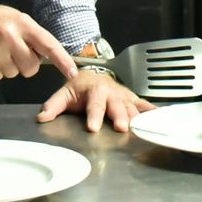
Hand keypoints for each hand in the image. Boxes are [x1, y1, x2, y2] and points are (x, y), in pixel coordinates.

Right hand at [0, 0, 76, 80]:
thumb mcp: (15, 18)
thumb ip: (31, 35)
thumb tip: (47, 56)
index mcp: (22, 24)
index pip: (48, 45)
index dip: (62, 60)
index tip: (72, 72)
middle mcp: (9, 36)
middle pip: (31, 67)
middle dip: (26, 64)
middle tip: (15, 53)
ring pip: (13, 74)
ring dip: (8, 66)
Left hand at [36, 71, 154, 133]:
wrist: (93, 73)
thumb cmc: (79, 88)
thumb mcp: (64, 94)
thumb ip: (53, 106)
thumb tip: (41, 118)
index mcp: (94, 90)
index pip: (94, 105)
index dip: (94, 116)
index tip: (93, 127)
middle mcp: (111, 92)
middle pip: (116, 106)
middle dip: (120, 116)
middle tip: (122, 128)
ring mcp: (124, 95)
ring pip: (132, 106)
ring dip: (137, 117)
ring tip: (142, 128)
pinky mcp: (132, 98)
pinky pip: (144, 104)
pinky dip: (152, 111)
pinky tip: (160, 118)